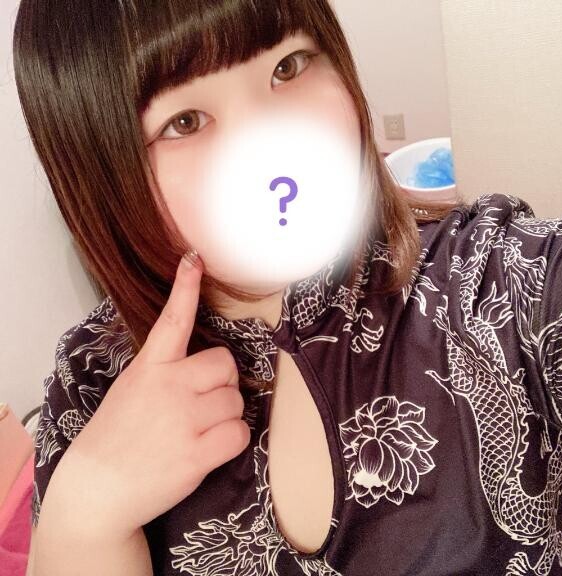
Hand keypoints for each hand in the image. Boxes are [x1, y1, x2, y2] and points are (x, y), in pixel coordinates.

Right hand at [53, 253, 249, 536]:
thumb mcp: (132, 388)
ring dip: (226, 414)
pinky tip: (209, 448)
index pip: (172, 320)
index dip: (185, 289)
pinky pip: (240, 432)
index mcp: (150, 367)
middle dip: (221, 383)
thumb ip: (164, 370)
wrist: (100, 489)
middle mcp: (169, 386)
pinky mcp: (198, 452)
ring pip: (236, 399)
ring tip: (198, 431)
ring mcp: (184, 419)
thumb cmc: (116, 435)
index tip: (193, 261)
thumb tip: (206, 365)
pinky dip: (232, 440)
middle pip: (225, 364)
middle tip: (201, 404)